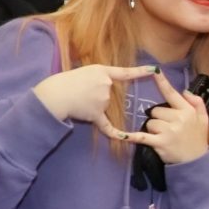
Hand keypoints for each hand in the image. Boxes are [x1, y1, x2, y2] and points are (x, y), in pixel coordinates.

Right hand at [33, 63, 159, 124]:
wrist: (53, 95)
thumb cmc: (64, 81)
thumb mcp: (83, 71)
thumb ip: (97, 78)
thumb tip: (103, 88)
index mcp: (102, 71)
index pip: (124, 72)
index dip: (140, 71)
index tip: (154, 70)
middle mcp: (106, 85)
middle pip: (109, 93)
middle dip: (96, 94)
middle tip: (80, 91)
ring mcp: (103, 100)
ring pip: (104, 105)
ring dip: (92, 105)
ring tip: (77, 100)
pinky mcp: (96, 114)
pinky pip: (107, 125)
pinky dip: (115, 133)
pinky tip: (124, 138)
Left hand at [101, 72, 208, 164]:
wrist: (195, 162)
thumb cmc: (197, 139)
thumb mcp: (204, 119)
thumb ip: (197, 103)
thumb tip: (185, 91)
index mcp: (187, 111)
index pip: (172, 94)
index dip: (162, 82)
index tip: (154, 71)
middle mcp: (178, 119)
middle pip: (156, 111)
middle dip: (158, 118)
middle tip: (167, 128)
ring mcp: (168, 131)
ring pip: (150, 123)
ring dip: (152, 129)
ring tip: (163, 137)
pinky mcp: (159, 142)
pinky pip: (142, 136)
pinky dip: (132, 137)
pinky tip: (123, 136)